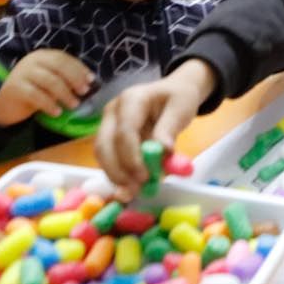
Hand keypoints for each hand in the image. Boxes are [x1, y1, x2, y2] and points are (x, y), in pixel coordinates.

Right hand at [0, 49, 95, 127]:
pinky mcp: (15, 88)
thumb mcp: (50, 82)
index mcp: (42, 56)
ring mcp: (22, 73)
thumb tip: (89, 84)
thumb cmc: (34, 92)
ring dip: (65, 93)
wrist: (6, 104)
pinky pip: (36, 95)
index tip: (91, 80)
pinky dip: (49, 104)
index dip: (79, 68)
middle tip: (84, 92)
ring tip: (74, 105)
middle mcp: (32, 61)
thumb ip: (65, 79)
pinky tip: (57, 112)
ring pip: (49, 80)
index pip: (63, 58)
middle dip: (74, 79)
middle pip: (58, 66)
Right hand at [94, 60, 216, 197]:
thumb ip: (170, 129)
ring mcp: (108, 123)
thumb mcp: (181, 108)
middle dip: (117, 171)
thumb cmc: (178, 97)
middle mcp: (113, 111)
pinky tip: (130, 186)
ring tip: (133, 192)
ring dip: (115, 175)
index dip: (131, 157)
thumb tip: (163, 151)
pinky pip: (108, 157)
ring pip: (102, 154)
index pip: (125, 132)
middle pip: (105, 144)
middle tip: (135, 190)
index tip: (145, 177)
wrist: (173, 91)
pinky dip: (118, 173)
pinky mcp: (110, 136)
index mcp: (132, 99)